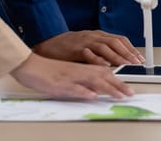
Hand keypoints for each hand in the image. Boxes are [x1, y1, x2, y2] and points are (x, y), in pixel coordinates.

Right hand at [10, 54, 133, 98]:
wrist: (30, 65)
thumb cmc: (49, 70)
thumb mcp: (70, 73)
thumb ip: (83, 78)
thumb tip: (97, 88)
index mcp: (82, 68)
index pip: (105, 72)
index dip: (118, 80)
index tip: (129, 88)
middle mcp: (79, 71)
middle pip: (103, 76)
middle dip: (119, 85)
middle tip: (130, 93)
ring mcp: (70, 77)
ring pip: (92, 80)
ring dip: (108, 88)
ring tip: (120, 95)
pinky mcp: (59, 83)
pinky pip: (73, 87)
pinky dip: (83, 91)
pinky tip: (92, 95)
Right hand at [34, 30, 142, 65]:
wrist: (47, 43)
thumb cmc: (69, 46)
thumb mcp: (89, 45)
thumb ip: (102, 52)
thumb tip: (118, 61)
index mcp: (99, 35)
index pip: (120, 40)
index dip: (131, 49)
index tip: (140, 59)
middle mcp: (94, 36)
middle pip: (115, 43)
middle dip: (128, 53)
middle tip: (136, 63)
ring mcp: (85, 42)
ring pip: (105, 47)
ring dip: (117, 56)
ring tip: (126, 64)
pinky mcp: (75, 49)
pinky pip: (88, 54)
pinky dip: (97, 60)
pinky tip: (105, 66)